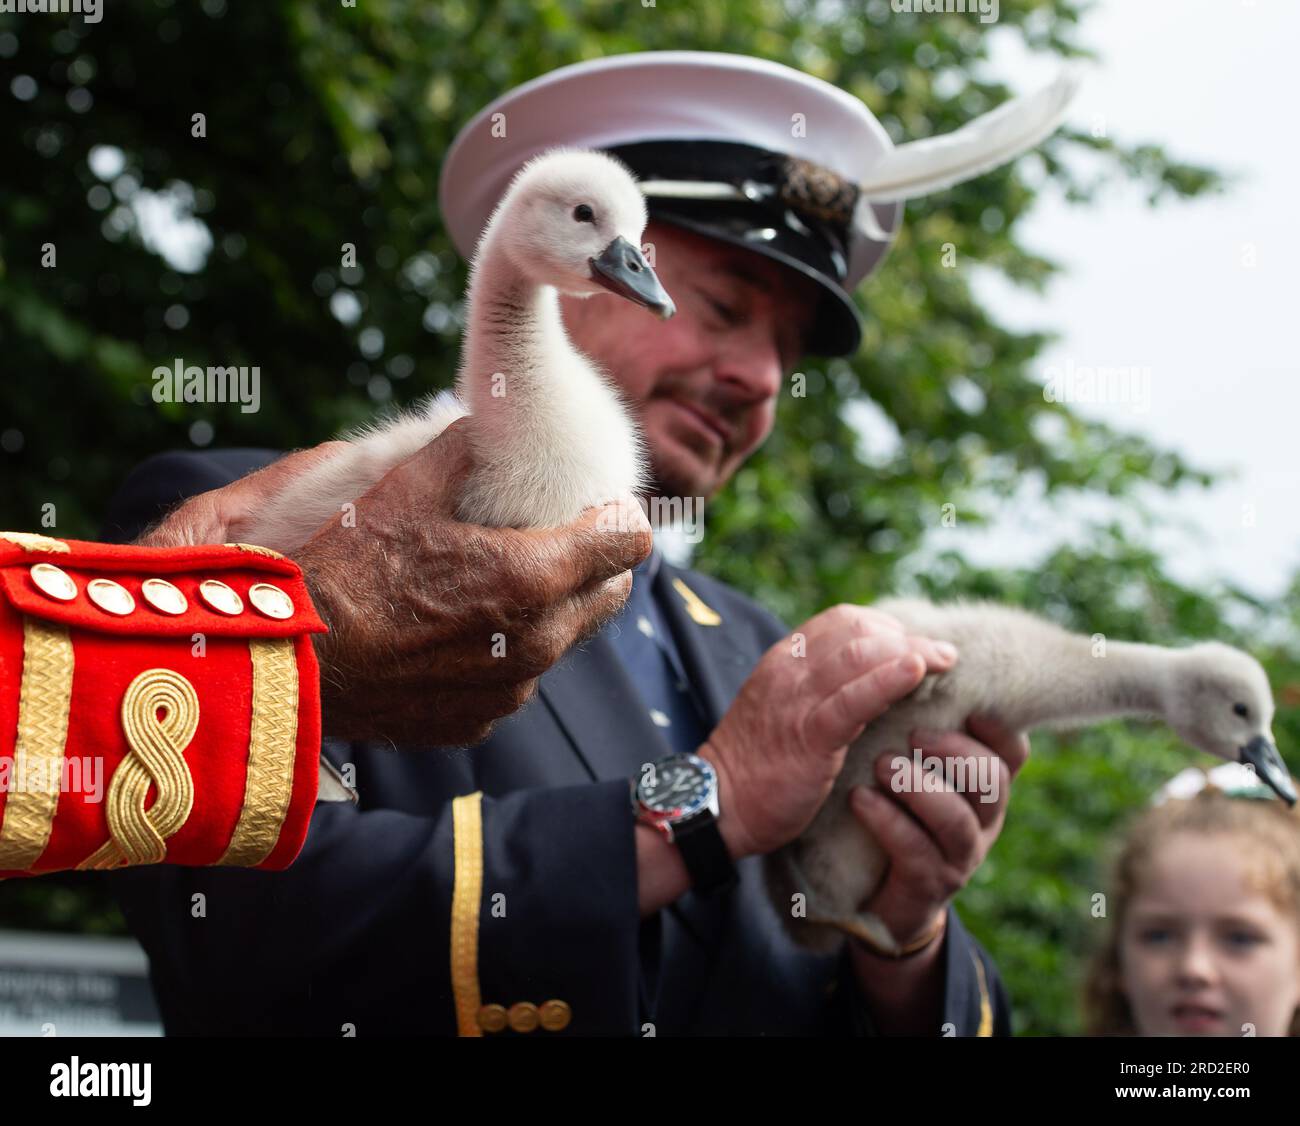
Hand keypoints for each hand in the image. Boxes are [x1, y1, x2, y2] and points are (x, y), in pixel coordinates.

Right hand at [139, 421, 652, 744]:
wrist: (293, 665)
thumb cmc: (347, 569)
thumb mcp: (406, 488)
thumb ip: (465, 448)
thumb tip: (486, 419)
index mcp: (533, 577)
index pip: (627, 545)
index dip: (621, 517)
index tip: (603, 504)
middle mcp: (537, 642)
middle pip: (609, 596)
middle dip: (596, 564)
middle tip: (562, 537)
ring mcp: (510, 690)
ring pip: (564, 640)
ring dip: (551, 609)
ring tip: (503, 582)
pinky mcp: (478, 721)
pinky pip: (515, 680)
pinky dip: (504, 652)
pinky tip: (461, 631)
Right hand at [698, 604, 959, 859]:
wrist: (720, 805)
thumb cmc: (759, 764)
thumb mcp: (784, 709)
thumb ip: (818, 688)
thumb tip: (869, 676)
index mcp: (783, 660)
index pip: (843, 620)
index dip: (887, 627)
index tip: (914, 647)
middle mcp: (789, 671)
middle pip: (858, 629)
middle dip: (907, 636)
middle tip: (943, 655)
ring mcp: (797, 701)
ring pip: (860, 655)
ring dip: (911, 651)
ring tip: (945, 661)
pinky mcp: (809, 735)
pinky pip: (853, 699)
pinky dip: (889, 680)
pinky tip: (918, 671)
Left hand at [848, 713, 1030, 948]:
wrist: (877, 898)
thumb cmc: (898, 814)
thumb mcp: (917, 771)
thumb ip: (922, 731)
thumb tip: (912, 663)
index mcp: (985, 789)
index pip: (1010, 754)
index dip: (997, 727)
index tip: (967, 703)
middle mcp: (982, 821)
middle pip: (992, 781)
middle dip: (955, 752)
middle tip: (913, 734)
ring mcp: (959, 857)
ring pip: (956, 819)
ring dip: (919, 786)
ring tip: (881, 765)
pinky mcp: (927, 885)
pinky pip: (916, 852)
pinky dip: (888, 820)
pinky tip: (859, 798)